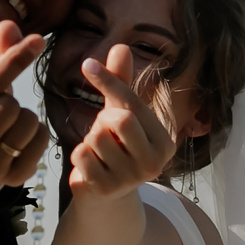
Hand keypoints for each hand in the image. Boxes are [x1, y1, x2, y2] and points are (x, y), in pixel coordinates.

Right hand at [0, 21, 51, 187]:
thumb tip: (10, 24)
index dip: (14, 59)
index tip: (37, 39)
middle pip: (8, 106)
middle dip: (12, 99)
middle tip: (1, 106)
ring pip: (27, 124)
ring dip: (26, 116)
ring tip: (10, 122)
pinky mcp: (10, 180)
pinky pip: (41, 142)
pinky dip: (38, 133)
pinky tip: (21, 137)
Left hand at [66, 44, 176, 201]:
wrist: (106, 198)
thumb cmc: (116, 147)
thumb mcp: (121, 114)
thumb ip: (121, 83)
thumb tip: (121, 46)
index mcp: (165, 142)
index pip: (133, 105)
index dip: (109, 82)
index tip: (88, 64)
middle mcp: (154, 163)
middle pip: (119, 119)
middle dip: (102, 119)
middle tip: (103, 129)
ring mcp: (130, 180)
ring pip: (97, 137)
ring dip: (90, 138)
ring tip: (98, 150)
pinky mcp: (106, 190)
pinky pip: (81, 154)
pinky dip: (78, 154)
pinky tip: (88, 164)